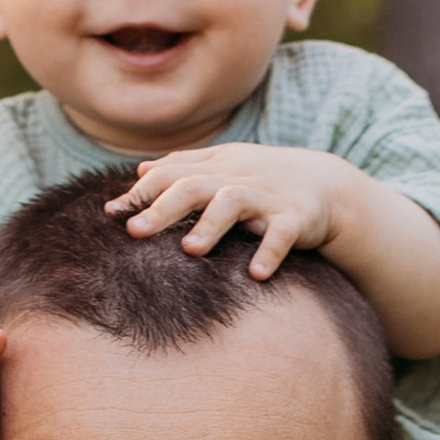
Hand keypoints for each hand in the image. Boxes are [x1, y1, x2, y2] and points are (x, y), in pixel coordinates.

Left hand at [108, 141, 346, 278]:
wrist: (328, 183)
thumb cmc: (264, 178)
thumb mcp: (225, 165)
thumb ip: (184, 166)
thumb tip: (141, 170)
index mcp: (215, 168)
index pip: (171, 174)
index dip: (141, 192)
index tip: (111, 214)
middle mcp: (236, 179)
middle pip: (193, 186)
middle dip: (162, 208)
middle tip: (134, 232)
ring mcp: (266, 198)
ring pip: (233, 202)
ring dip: (211, 225)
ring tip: (190, 249)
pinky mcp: (295, 218)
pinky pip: (282, 234)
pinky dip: (270, 251)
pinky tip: (256, 274)